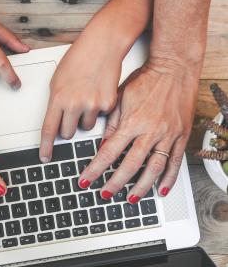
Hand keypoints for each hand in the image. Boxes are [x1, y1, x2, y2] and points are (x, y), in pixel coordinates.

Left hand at [39, 0, 151, 161]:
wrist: (102, 45)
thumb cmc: (78, 59)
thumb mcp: (57, 80)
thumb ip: (56, 103)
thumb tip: (55, 122)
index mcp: (58, 98)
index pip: (48, 130)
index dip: (46, 147)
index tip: (44, 157)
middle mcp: (74, 104)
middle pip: (68, 133)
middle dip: (68, 128)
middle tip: (72, 113)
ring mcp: (92, 105)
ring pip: (85, 127)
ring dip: (84, 119)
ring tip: (87, 98)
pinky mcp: (108, 105)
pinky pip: (101, 118)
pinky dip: (99, 110)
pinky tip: (98, 94)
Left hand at [79, 61, 198, 201]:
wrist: (174, 67)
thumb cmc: (146, 79)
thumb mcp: (121, 98)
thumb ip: (112, 124)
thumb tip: (103, 146)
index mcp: (132, 122)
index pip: (109, 152)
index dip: (95, 169)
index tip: (86, 180)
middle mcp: (151, 131)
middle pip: (130, 165)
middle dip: (115, 183)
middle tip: (104, 194)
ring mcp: (168, 135)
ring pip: (153, 168)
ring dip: (141, 187)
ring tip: (130, 199)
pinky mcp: (181, 136)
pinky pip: (175, 161)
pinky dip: (169, 178)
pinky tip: (161, 190)